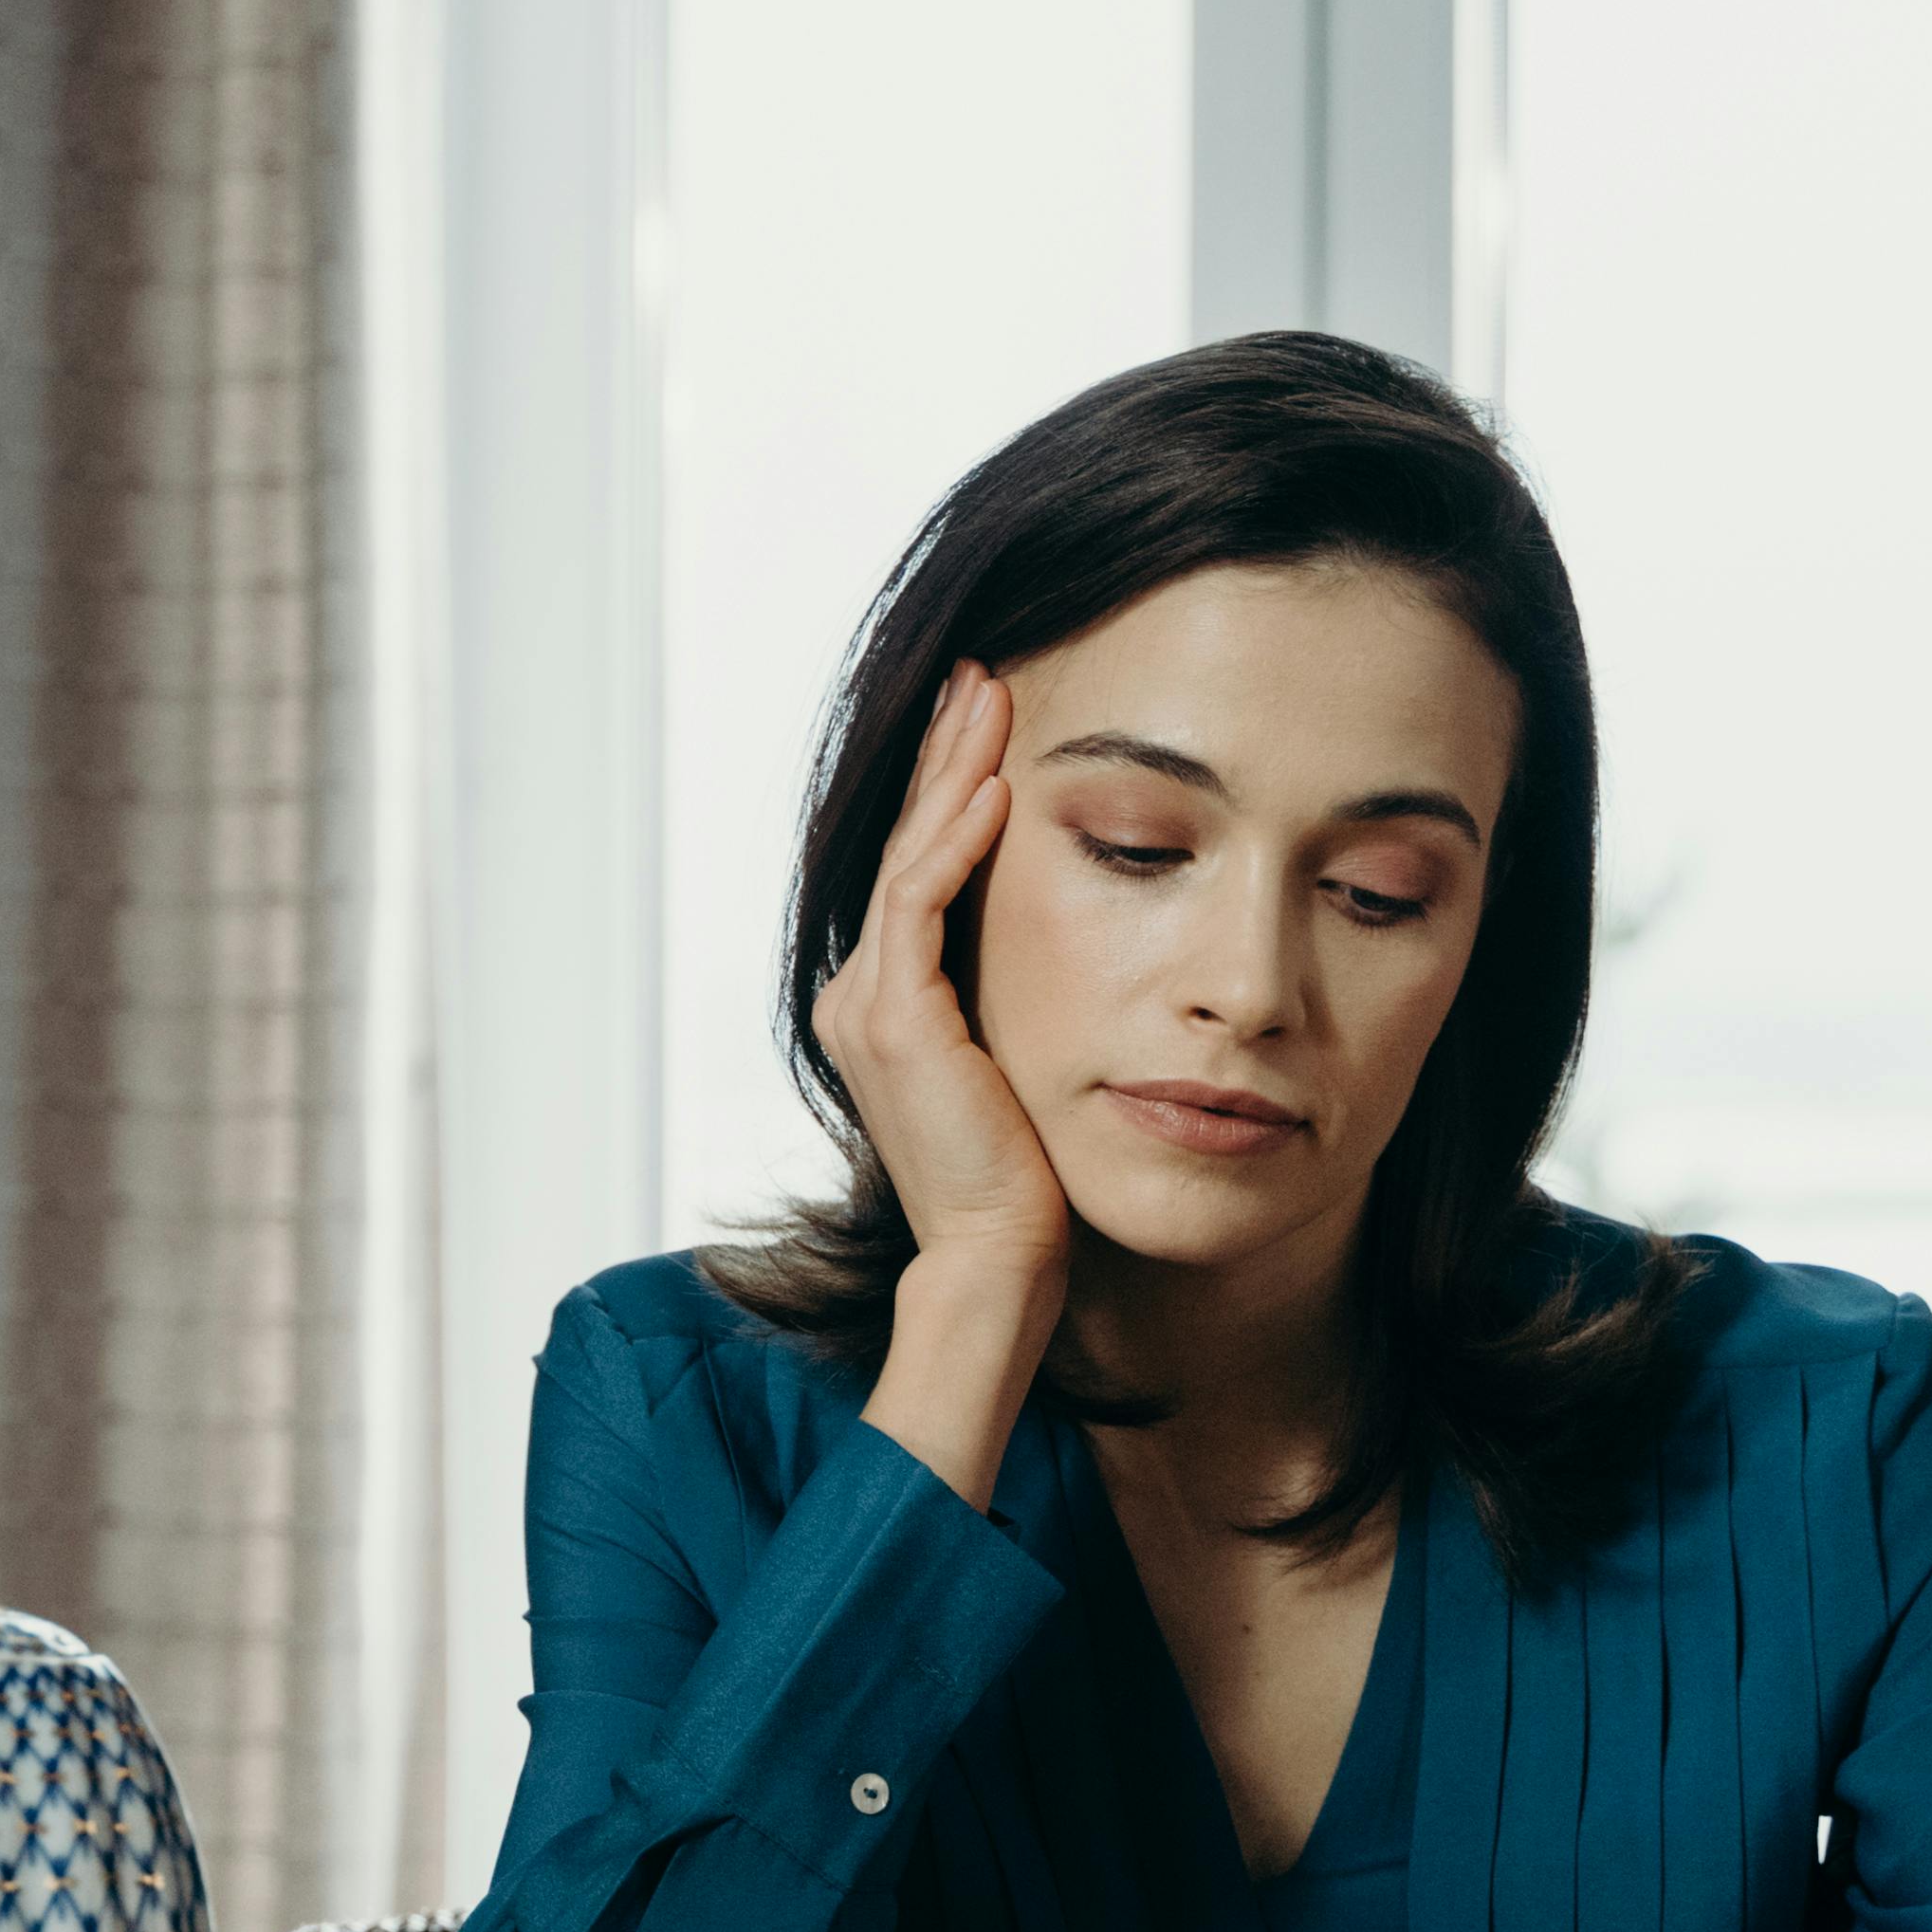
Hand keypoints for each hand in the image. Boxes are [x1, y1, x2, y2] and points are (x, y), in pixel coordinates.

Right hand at [814, 661, 1064, 1498]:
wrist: (1002, 1257)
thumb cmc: (1024, 1178)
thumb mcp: (1018, 1059)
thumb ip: (1013, 995)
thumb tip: (1073, 932)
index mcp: (882, 1002)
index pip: (916, 866)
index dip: (949, 788)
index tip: (993, 722)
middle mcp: (858, 994)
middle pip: (904, 842)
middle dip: (946, 753)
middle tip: (983, 675)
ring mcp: (869, 1006)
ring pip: (910, 856)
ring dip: (953, 772)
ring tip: (989, 702)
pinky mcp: (898, 1022)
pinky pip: (922, 904)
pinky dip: (957, 841)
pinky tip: (996, 790)